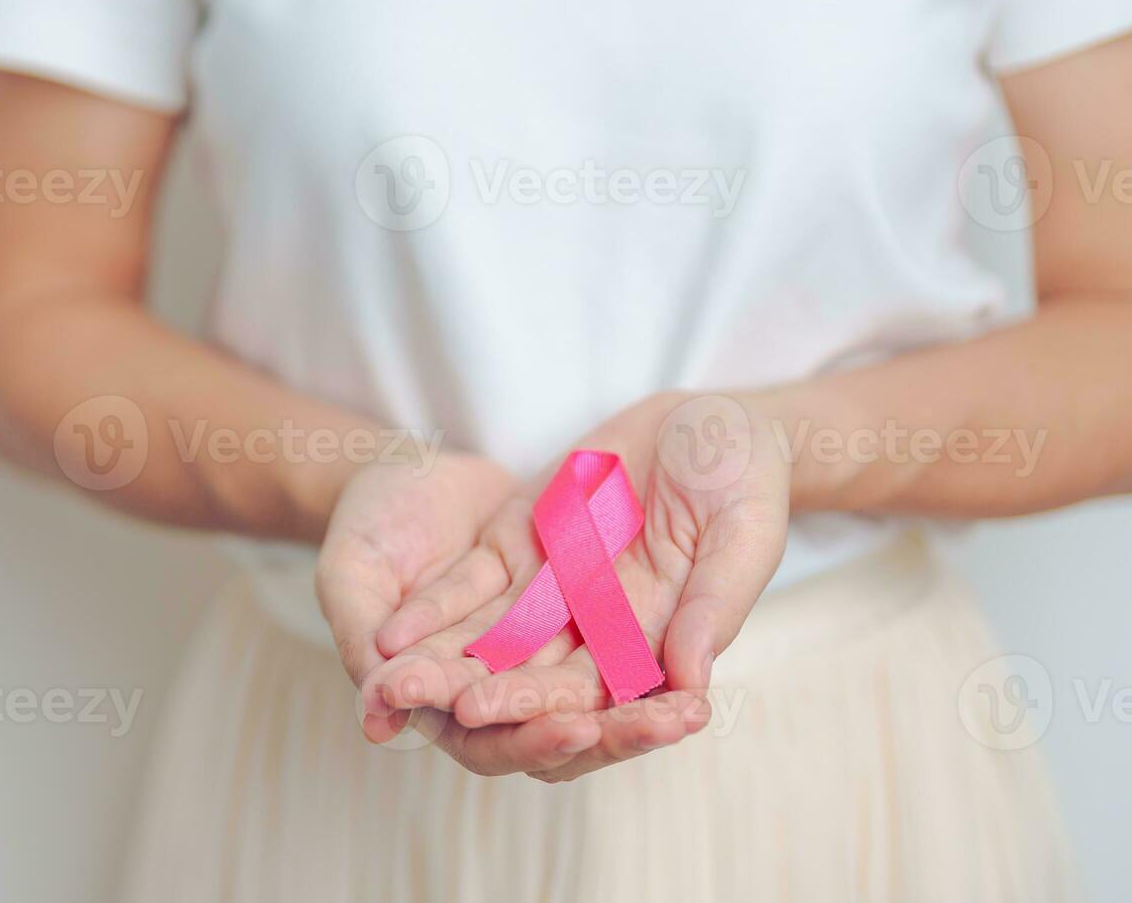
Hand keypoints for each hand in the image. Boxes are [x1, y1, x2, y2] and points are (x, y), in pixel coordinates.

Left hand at [356, 392, 791, 780]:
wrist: (713, 419)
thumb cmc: (746, 477)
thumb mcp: (744, 534)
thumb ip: (714, 605)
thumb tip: (690, 683)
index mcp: (654, 638)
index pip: (593, 692)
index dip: (537, 704)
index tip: (485, 712)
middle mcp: (596, 626)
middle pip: (529, 676)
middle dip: (473, 692)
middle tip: (414, 704)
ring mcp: (555, 589)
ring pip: (489, 641)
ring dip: (440, 664)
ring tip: (386, 681)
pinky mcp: (523, 546)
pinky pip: (472, 587)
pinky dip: (435, 610)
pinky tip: (391, 632)